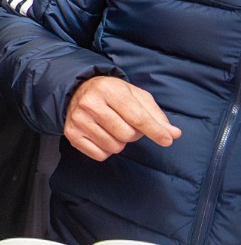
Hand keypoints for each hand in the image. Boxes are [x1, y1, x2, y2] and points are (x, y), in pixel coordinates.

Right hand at [65, 75, 180, 160]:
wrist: (78, 90)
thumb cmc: (112, 94)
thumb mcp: (136, 96)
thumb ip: (156, 115)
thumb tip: (174, 134)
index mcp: (109, 90)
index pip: (137, 117)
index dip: (155, 131)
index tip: (167, 141)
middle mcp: (90, 103)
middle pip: (126, 135)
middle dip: (133, 134)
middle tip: (127, 124)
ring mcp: (78, 119)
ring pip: (114, 146)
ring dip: (119, 142)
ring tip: (113, 128)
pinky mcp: (71, 134)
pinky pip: (100, 155)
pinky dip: (106, 150)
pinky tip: (102, 135)